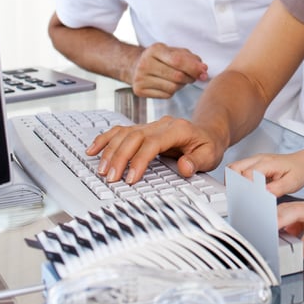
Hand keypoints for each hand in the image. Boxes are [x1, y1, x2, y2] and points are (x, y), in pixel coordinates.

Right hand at [87, 115, 222, 183]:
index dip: (139, 160)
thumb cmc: (208, 144)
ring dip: (110, 150)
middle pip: (134, 136)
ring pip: (124, 133)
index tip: (131, 178)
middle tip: (111, 178)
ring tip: (101, 169)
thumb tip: (184, 167)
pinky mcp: (142, 129)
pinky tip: (93, 150)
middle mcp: (161, 124)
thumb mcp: (210, 155)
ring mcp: (150, 125)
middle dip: (120, 157)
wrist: (208, 131)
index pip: (153, 143)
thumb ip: (197, 162)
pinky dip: (105, 139)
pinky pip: (120, 131)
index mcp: (177, 129)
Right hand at [130, 43, 208, 98]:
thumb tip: (204, 70)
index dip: (194, 68)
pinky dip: (172, 91)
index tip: (204, 72)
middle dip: (190, 78)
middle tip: (192, 77)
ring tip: (178, 80)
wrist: (136, 66)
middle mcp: (145, 63)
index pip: (178, 60)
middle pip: (177, 76)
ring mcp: (140, 78)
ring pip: (173, 87)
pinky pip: (166, 95)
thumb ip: (191, 59)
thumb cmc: (161, 58)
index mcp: (155, 49)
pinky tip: (168, 84)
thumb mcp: (175, 52)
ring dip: (181, 85)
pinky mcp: (139, 90)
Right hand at [227, 153, 303, 196]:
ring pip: (233, 168)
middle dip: (234, 183)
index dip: (246, 188)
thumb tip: (263, 194)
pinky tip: (245, 190)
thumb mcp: (292, 183)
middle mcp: (258, 159)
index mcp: (268, 162)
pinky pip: (238, 171)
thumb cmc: (298, 171)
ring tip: (240, 194)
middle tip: (239, 197)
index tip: (249, 198)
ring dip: (233, 181)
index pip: (247, 174)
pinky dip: (237, 180)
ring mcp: (254, 161)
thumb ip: (277, 189)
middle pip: (234, 168)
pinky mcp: (253, 165)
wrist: (302, 164)